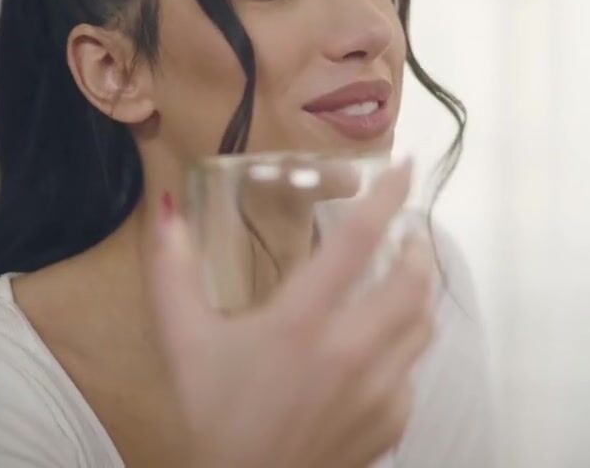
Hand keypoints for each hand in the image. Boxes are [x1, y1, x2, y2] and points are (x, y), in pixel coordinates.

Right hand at [148, 159, 434, 467]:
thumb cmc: (212, 413)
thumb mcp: (181, 341)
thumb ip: (172, 269)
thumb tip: (166, 207)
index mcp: (300, 323)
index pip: (359, 240)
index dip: (388, 196)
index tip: (405, 167)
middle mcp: (350, 352)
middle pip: (413, 280)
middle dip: (418, 244)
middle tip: (408, 229)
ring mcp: (379, 391)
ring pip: (423, 323)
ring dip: (418, 292)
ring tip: (403, 276)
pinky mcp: (393, 422)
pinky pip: (413, 370)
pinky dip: (404, 346)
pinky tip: (381, 343)